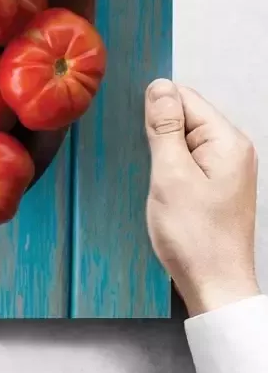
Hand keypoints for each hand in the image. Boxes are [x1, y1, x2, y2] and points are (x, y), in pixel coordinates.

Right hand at [145, 79, 259, 316]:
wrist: (215, 286)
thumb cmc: (195, 237)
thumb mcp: (170, 175)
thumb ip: (165, 127)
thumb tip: (159, 86)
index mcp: (227, 141)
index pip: (185, 98)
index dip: (156, 112)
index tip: (139, 136)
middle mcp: (233, 149)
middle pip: (186, 117)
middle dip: (159, 133)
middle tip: (150, 166)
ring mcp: (227, 168)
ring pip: (184, 140)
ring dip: (163, 153)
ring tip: (156, 180)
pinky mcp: (218, 185)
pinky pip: (188, 160)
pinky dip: (170, 168)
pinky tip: (163, 188)